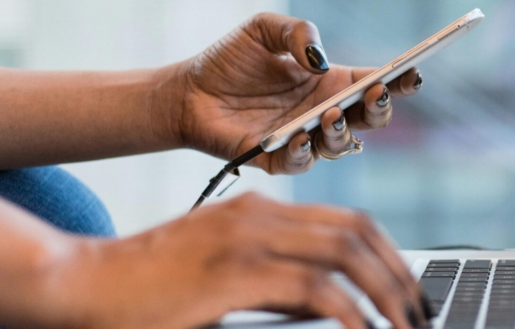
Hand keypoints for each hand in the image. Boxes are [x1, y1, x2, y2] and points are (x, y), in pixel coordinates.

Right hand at [48, 193, 426, 328]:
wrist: (82, 284)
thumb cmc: (150, 288)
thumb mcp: (226, 274)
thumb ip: (278, 280)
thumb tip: (336, 305)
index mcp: (260, 210)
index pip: (349, 219)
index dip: (390, 253)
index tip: (409, 288)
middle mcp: (260, 214)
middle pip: (358, 231)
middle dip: (400, 273)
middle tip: (420, 311)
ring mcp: (248, 238)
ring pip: (347, 253)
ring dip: (387, 292)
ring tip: (405, 325)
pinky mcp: (234, 271)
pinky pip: (316, 289)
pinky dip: (352, 311)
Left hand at [169, 12, 423, 173]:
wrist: (186, 92)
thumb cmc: (229, 60)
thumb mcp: (263, 28)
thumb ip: (297, 32)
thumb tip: (320, 60)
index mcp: (331, 83)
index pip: (376, 84)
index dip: (399, 81)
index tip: (412, 72)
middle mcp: (325, 113)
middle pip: (371, 119)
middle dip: (380, 108)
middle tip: (375, 93)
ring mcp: (305, 139)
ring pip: (342, 145)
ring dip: (342, 131)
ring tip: (331, 114)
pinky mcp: (277, 160)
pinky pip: (301, 162)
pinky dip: (304, 152)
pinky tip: (299, 136)